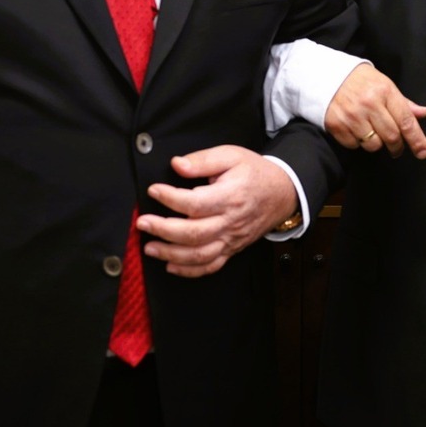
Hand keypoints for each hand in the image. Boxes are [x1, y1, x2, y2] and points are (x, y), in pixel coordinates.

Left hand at [140, 145, 296, 276]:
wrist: (282, 193)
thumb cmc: (254, 172)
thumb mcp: (231, 155)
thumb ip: (203, 160)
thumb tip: (177, 165)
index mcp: (230, 196)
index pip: (195, 203)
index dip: (171, 198)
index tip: (153, 190)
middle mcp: (230, 222)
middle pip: (194, 233)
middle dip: (164, 230)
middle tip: (143, 223)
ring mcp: (231, 239)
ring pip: (199, 255)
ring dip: (171, 254)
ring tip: (150, 247)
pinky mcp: (232, 249)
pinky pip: (211, 266)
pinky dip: (189, 270)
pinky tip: (170, 266)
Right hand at [325, 63, 425, 157]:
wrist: (324, 75)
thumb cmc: (360, 81)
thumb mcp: (384, 84)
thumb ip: (403, 102)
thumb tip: (422, 113)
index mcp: (385, 92)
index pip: (406, 121)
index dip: (417, 139)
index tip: (423, 152)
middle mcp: (369, 104)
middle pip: (391, 137)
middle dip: (397, 147)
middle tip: (396, 148)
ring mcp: (352, 116)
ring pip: (373, 145)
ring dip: (376, 143)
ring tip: (371, 132)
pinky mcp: (337, 125)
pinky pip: (354, 145)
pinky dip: (357, 142)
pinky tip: (355, 130)